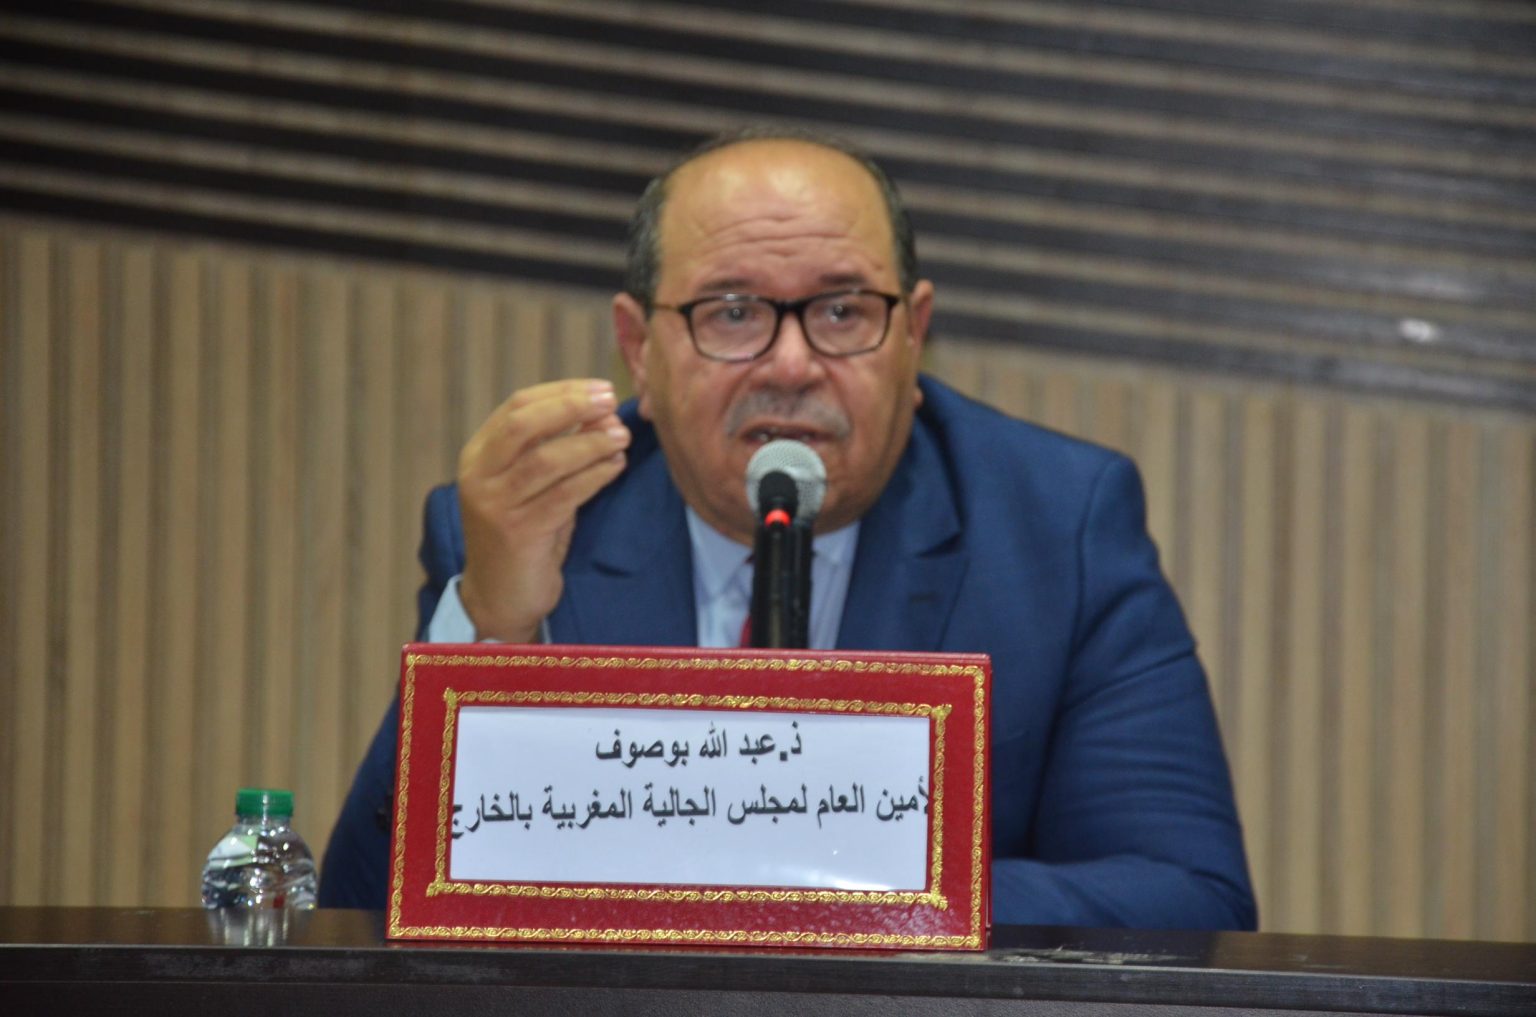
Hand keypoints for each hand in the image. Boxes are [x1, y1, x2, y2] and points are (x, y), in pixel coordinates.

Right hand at [456, 379, 630, 641]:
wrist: (501, 597)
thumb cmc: (525, 535)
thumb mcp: (531, 485)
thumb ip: (554, 450)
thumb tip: (601, 413)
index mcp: (478, 456)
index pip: (517, 407)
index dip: (561, 392)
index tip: (600, 388)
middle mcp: (479, 476)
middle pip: (525, 425)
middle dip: (572, 407)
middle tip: (610, 402)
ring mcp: (495, 504)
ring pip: (546, 459)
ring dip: (590, 443)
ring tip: (622, 437)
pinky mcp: (518, 532)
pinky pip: (563, 495)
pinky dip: (594, 476)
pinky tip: (614, 467)